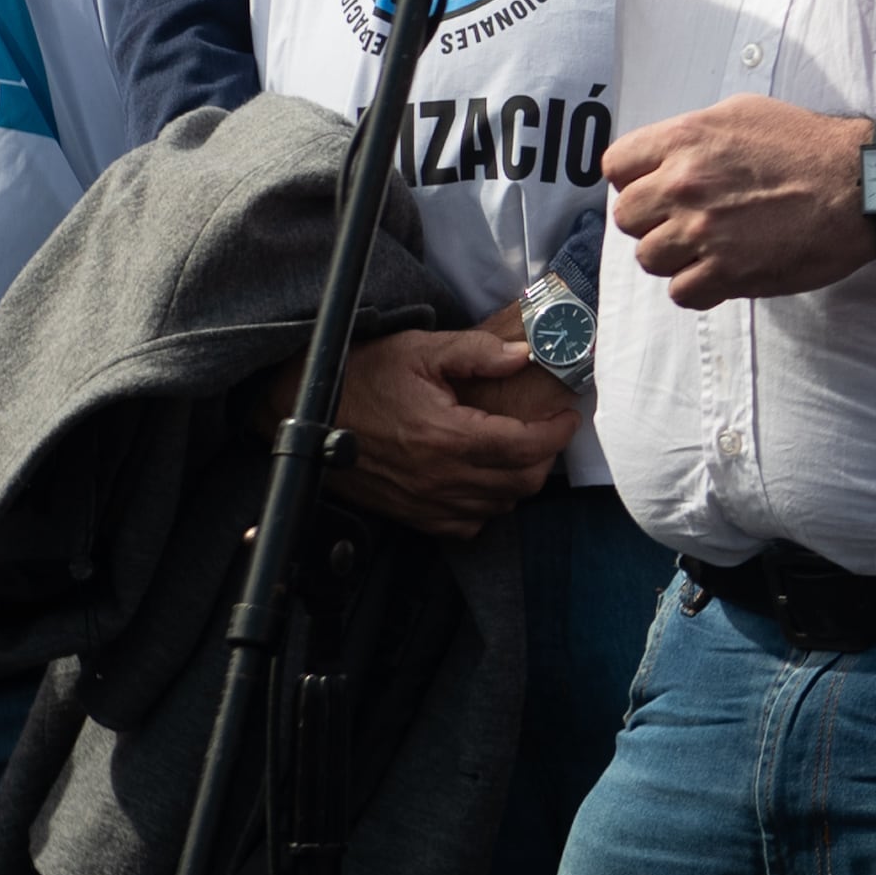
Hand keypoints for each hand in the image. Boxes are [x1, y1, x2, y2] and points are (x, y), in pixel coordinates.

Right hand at [311, 326, 578, 540]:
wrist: (308, 409)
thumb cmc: (364, 374)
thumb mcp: (422, 348)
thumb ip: (478, 352)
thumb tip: (524, 355)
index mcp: (448, 436)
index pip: (525, 448)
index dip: (557, 433)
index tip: (567, 415)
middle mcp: (439, 478)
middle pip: (520, 484)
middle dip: (544, 456)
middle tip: (546, 429)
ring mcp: (424, 502)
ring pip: (498, 507)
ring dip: (518, 480)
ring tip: (519, 448)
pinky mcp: (410, 514)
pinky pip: (466, 526)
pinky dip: (486, 506)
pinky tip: (483, 476)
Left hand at [608, 97, 872, 308]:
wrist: (859, 185)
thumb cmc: (810, 146)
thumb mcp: (744, 112)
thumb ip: (695, 133)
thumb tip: (667, 152)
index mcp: (685, 139)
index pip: (615, 167)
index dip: (634, 179)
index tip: (654, 187)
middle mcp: (685, 184)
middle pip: (627, 217)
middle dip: (652, 220)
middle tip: (685, 220)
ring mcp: (704, 231)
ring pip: (649, 259)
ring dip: (674, 257)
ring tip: (707, 247)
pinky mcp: (727, 272)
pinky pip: (681, 293)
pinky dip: (698, 287)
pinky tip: (722, 270)